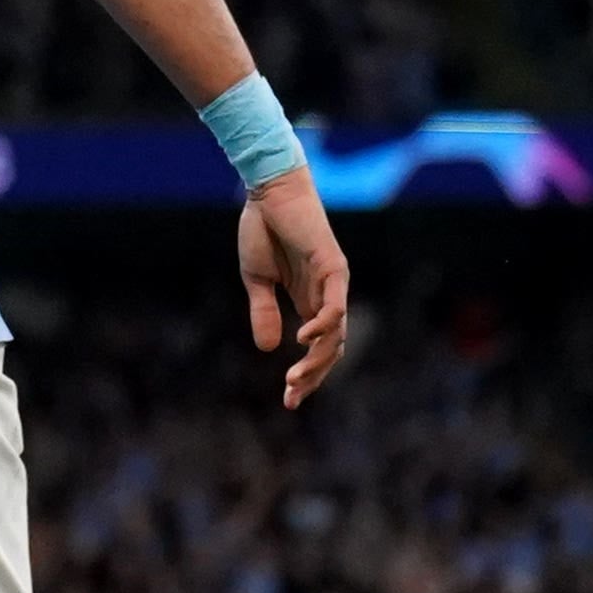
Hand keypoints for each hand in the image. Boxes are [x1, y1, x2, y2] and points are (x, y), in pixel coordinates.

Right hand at [238, 167, 351, 408]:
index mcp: (309, 300)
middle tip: (291, 397)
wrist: (267, 193)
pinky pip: (334, 304)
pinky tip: (302, 340)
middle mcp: (326, 296)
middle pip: (331, 348)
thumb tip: (268, 349)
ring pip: (335, 333)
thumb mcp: (256, 280)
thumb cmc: (262, 230)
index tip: (288, 400)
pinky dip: (323, 325)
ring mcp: (333, 282)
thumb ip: (263, 312)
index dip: (305, 375)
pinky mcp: (333, 266)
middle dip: (313, 376)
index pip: (316, 348)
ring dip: (317, 359)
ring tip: (294, 378)